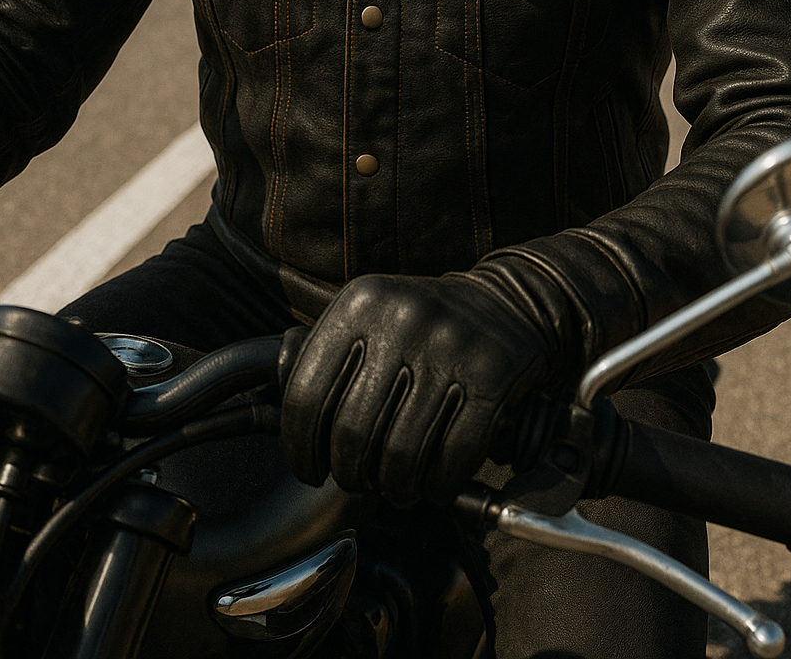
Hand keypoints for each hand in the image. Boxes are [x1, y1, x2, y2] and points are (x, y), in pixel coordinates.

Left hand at [279, 265, 576, 505]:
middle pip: (352, 433)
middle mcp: (402, 319)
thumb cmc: (425, 324)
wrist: (508, 303)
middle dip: (350, 473)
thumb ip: (326, 354)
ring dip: (394, 487)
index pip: (305, 394)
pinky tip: (433, 480)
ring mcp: (449, 348)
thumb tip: (281, 413)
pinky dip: (438, 485)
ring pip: (401, 455)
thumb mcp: (370, 315)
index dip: (299, 447)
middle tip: (358, 477)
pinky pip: (453, 458)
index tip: (309, 468)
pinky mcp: (490, 377)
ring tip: (395, 483)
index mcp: (360, 302)